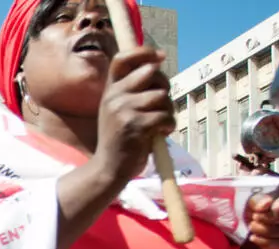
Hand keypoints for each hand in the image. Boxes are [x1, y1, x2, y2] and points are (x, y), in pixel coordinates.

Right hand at [91, 47, 175, 185]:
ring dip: (168, 110)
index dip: (143, 52)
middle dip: (164, 86)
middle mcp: (114, 96)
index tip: (160, 56)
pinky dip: (168, 125)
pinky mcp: (134, 125)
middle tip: (162, 104)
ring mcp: (122, 110)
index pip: (122, 58)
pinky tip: (160, 133)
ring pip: (161, 95)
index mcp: (110, 89)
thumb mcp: (120, 109)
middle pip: (151, 72)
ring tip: (160, 123)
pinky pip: (164, 115)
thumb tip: (158, 63)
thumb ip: (134, 89)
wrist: (109, 167)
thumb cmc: (121, 138)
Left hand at [244, 188, 278, 248]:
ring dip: (266, 231)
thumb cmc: (265, 206)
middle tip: (254, 217)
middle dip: (270, 218)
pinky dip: (268, 243)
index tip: (274, 208)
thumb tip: (263, 205)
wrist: (265, 221)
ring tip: (252, 226)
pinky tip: (255, 238)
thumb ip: (260, 200)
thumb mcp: (259, 198)